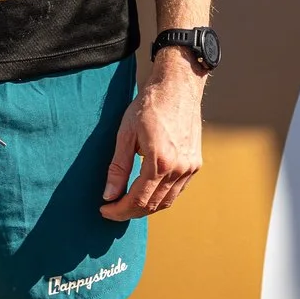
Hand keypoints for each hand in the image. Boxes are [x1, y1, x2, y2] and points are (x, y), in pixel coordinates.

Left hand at [101, 52, 204, 218]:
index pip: (138, 200)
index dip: (119, 210)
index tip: (104, 210)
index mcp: (160, 161)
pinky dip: (160, 197)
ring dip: (146, 207)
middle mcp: (179, 168)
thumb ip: (118, 167)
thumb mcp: (125, 134)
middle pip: (152, 205)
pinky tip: (147, 192)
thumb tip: (108, 195)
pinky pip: (177, 190)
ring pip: (166, 201)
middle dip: (130, 211)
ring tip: (127, 203)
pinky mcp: (195, 163)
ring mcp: (190, 167)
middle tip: (112, 209)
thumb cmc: (149, 105)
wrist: (178, 87)